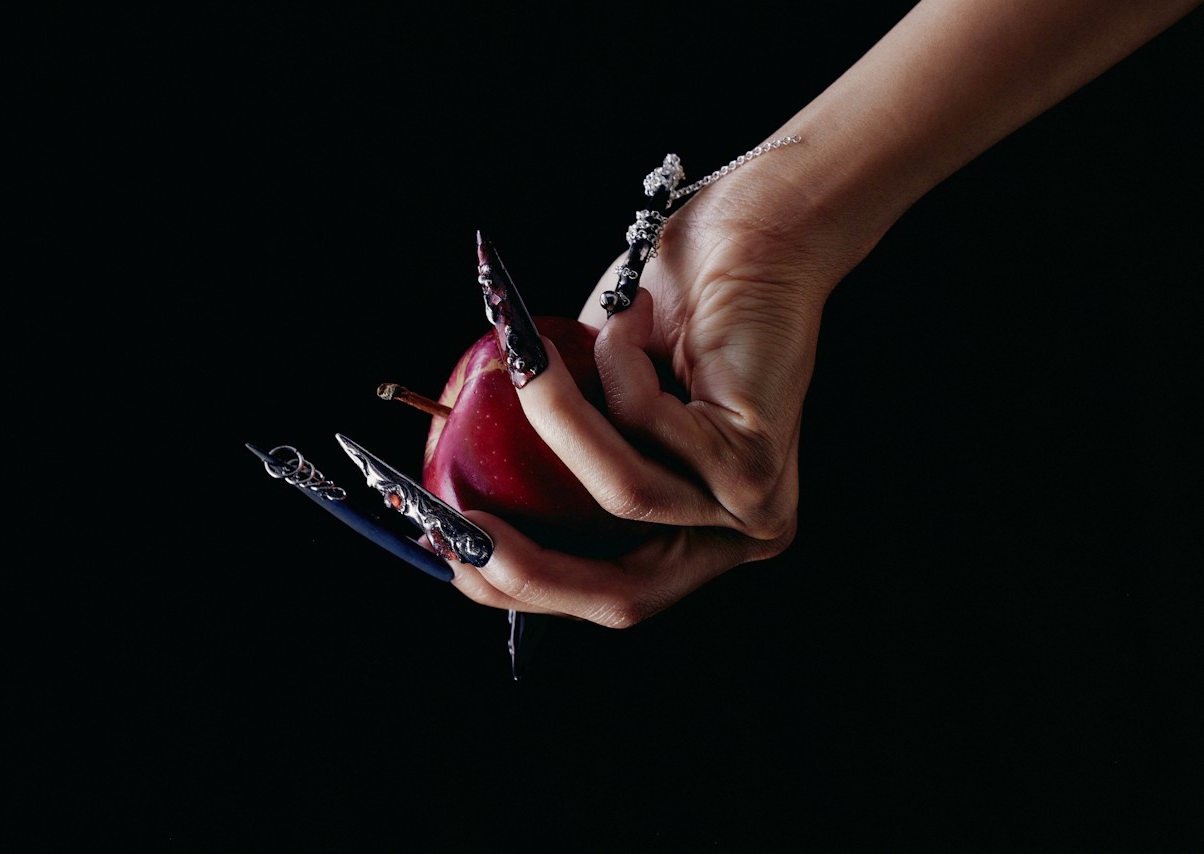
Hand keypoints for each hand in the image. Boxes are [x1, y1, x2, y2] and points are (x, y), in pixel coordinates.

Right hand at [449, 163, 869, 626]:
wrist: (753, 233)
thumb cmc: (665, 314)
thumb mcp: (587, 403)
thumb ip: (545, 465)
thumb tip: (447, 522)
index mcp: (695, 539)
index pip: (608, 595)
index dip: (523, 587)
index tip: (448, 550)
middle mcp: (734, 538)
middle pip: (623, 596)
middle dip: (526, 566)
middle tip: (456, 521)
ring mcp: (753, 507)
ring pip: (622, 495)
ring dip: (556, 418)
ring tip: (525, 357)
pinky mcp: (756, 457)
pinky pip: (646, 426)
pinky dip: (614, 363)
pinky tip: (630, 315)